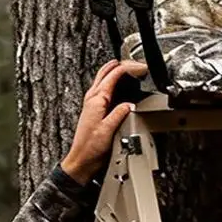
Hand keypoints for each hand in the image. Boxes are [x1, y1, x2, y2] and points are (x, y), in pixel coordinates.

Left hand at [61, 59, 146, 182]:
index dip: (127, 68)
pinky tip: (115, 86)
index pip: (113, 75)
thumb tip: (129, 104)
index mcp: (96, 99)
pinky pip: (102, 89)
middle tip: (133, 62)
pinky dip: (110, 82)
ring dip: (113, 71)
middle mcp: (92, 99)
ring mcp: (92, 103)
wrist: (82, 159)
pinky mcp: (94, 110)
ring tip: (124, 67)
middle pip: (105, 72)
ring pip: (102, 79)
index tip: (139, 67)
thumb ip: (119, 114)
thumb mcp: (108, 130)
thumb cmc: (91, 147)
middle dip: (119, 65)